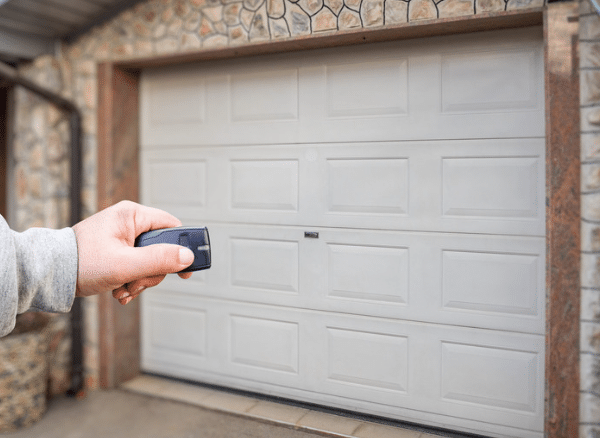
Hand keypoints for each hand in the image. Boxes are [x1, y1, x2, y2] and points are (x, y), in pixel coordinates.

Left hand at [72, 201, 193, 304]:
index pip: (172, 226)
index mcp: (132, 215)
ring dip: (141, 280)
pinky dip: (132, 281)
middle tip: (137, 282)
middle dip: (152, 272)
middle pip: (162, 249)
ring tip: (124, 288)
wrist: (50, 275)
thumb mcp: (125, 264)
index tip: (186, 268)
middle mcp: (129, 223)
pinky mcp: (118, 251)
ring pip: (150, 262)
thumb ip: (159, 260)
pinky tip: (120, 289)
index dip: (182, 248)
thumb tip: (187, 257)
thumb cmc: (81, 263)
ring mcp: (123, 237)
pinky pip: (137, 267)